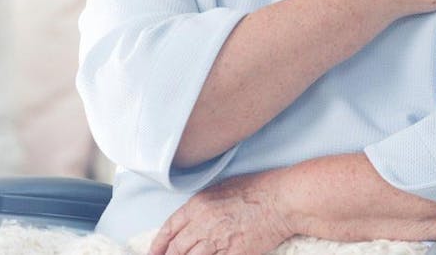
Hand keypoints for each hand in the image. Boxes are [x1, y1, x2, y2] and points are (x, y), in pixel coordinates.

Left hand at [148, 172, 292, 254]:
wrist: (281, 200)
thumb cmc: (256, 189)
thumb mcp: (220, 188)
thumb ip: (202, 205)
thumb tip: (190, 220)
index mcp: (198, 205)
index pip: (169, 229)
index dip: (158, 245)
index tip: (154, 253)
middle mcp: (203, 224)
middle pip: (177, 249)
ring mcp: (218, 241)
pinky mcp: (234, 254)